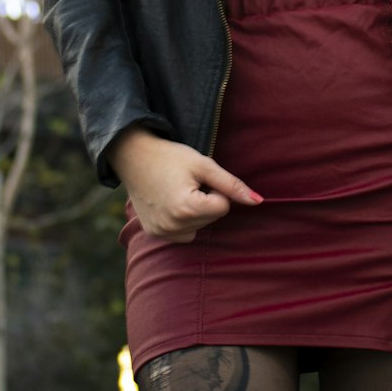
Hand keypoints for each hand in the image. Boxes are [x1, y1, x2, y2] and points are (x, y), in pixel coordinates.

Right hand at [107, 126, 262, 242]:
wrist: (133, 156)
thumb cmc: (170, 157)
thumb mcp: (204, 165)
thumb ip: (232, 185)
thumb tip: (259, 201)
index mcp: (186, 208)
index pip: (223, 207)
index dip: (214, 188)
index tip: (196, 177)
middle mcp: (173, 226)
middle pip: (211, 218)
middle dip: (205, 200)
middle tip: (184, 182)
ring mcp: (162, 233)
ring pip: (199, 227)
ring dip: (195, 211)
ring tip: (177, 191)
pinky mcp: (155, 234)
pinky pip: (183, 233)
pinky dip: (183, 220)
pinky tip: (170, 202)